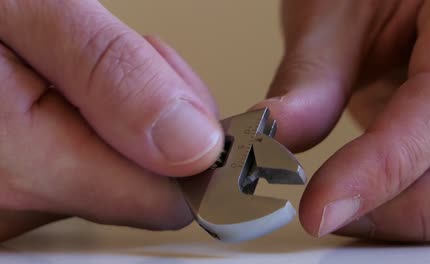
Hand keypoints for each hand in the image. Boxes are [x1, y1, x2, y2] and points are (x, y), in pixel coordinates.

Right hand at [0, 0, 222, 240]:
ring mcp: (14, 203)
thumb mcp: (25, 8)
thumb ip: (111, 75)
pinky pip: (89, 170)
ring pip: (121, 177)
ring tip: (75, 66)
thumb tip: (190, 144)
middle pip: (148, 189)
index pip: (165, 199)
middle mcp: (12, 205)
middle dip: (154, 123)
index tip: (190, 103)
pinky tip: (63, 90)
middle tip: (112, 62)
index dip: (194, 151)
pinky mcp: (19, 188)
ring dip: (124, 119)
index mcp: (19, 165)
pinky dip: (97, 127)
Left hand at [255, 0, 429, 241]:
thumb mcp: (335, 12)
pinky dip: (413, 203)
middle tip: (328, 213)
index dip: (381, 169)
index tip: (320, 208)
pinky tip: (374, 200)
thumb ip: (311, 78)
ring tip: (346, 208)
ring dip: (409, 214)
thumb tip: (273, 135)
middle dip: (401, 210)